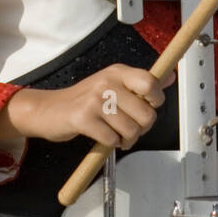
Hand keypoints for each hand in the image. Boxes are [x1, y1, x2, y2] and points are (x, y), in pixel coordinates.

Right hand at [1, 64, 173, 149]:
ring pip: (131, 130)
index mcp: (118, 72)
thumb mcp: (113, 84)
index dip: (156, 100)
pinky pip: (111, 139)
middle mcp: (107, 82)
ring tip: (116, 135)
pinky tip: (103, 138)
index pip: (150, 82)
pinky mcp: (83, 118)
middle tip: (130, 128)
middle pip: (146, 113)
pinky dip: (111, 144)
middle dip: (142, 128)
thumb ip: (140, 83)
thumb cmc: (84, 100)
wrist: (48, 110)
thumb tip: (169, 76)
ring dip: (127, 140)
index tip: (147, 107)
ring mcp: (94, 99)